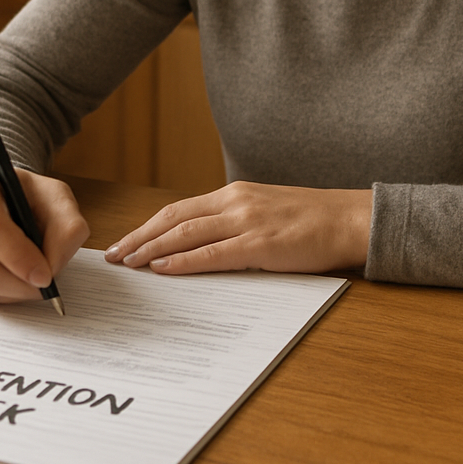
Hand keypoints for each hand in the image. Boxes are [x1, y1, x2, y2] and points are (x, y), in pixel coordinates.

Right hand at [0, 167, 89, 303]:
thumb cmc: (26, 197)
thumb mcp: (57, 198)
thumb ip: (67, 228)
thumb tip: (51, 268)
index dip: (20, 258)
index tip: (45, 275)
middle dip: (18, 284)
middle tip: (42, 286)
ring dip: (9, 292)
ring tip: (28, 279)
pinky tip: (8, 277)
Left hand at [104, 181, 371, 274]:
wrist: (350, 219)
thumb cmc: (313, 220)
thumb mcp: (267, 211)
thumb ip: (236, 222)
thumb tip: (204, 244)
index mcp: (235, 194)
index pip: (179, 209)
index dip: (148, 226)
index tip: (126, 241)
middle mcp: (235, 201)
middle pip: (174, 218)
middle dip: (139, 237)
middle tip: (112, 255)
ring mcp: (247, 221)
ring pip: (186, 234)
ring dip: (152, 249)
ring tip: (128, 263)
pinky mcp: (261, 244)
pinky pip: (213, 254)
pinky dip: (183, 261)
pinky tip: (163, 270)